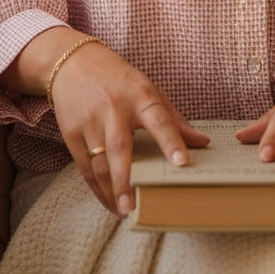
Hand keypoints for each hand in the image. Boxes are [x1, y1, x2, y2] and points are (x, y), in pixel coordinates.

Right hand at [1, 29, 208, 215]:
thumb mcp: (149, 89)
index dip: (171, 141)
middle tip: (135, 206)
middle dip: (126, 179)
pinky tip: (108, 201)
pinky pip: (84, 165)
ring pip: (99, 162)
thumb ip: (174, 119)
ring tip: (123, 211)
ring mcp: (89, 120)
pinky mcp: (71, 131)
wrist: (73, 63)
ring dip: (110, 190)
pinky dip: (96, 187)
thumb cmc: (119, 80)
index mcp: (139, 95)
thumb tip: (203, 143)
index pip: (159, 119)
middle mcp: (113, 107)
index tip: (182, 162)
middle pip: (120, 147)